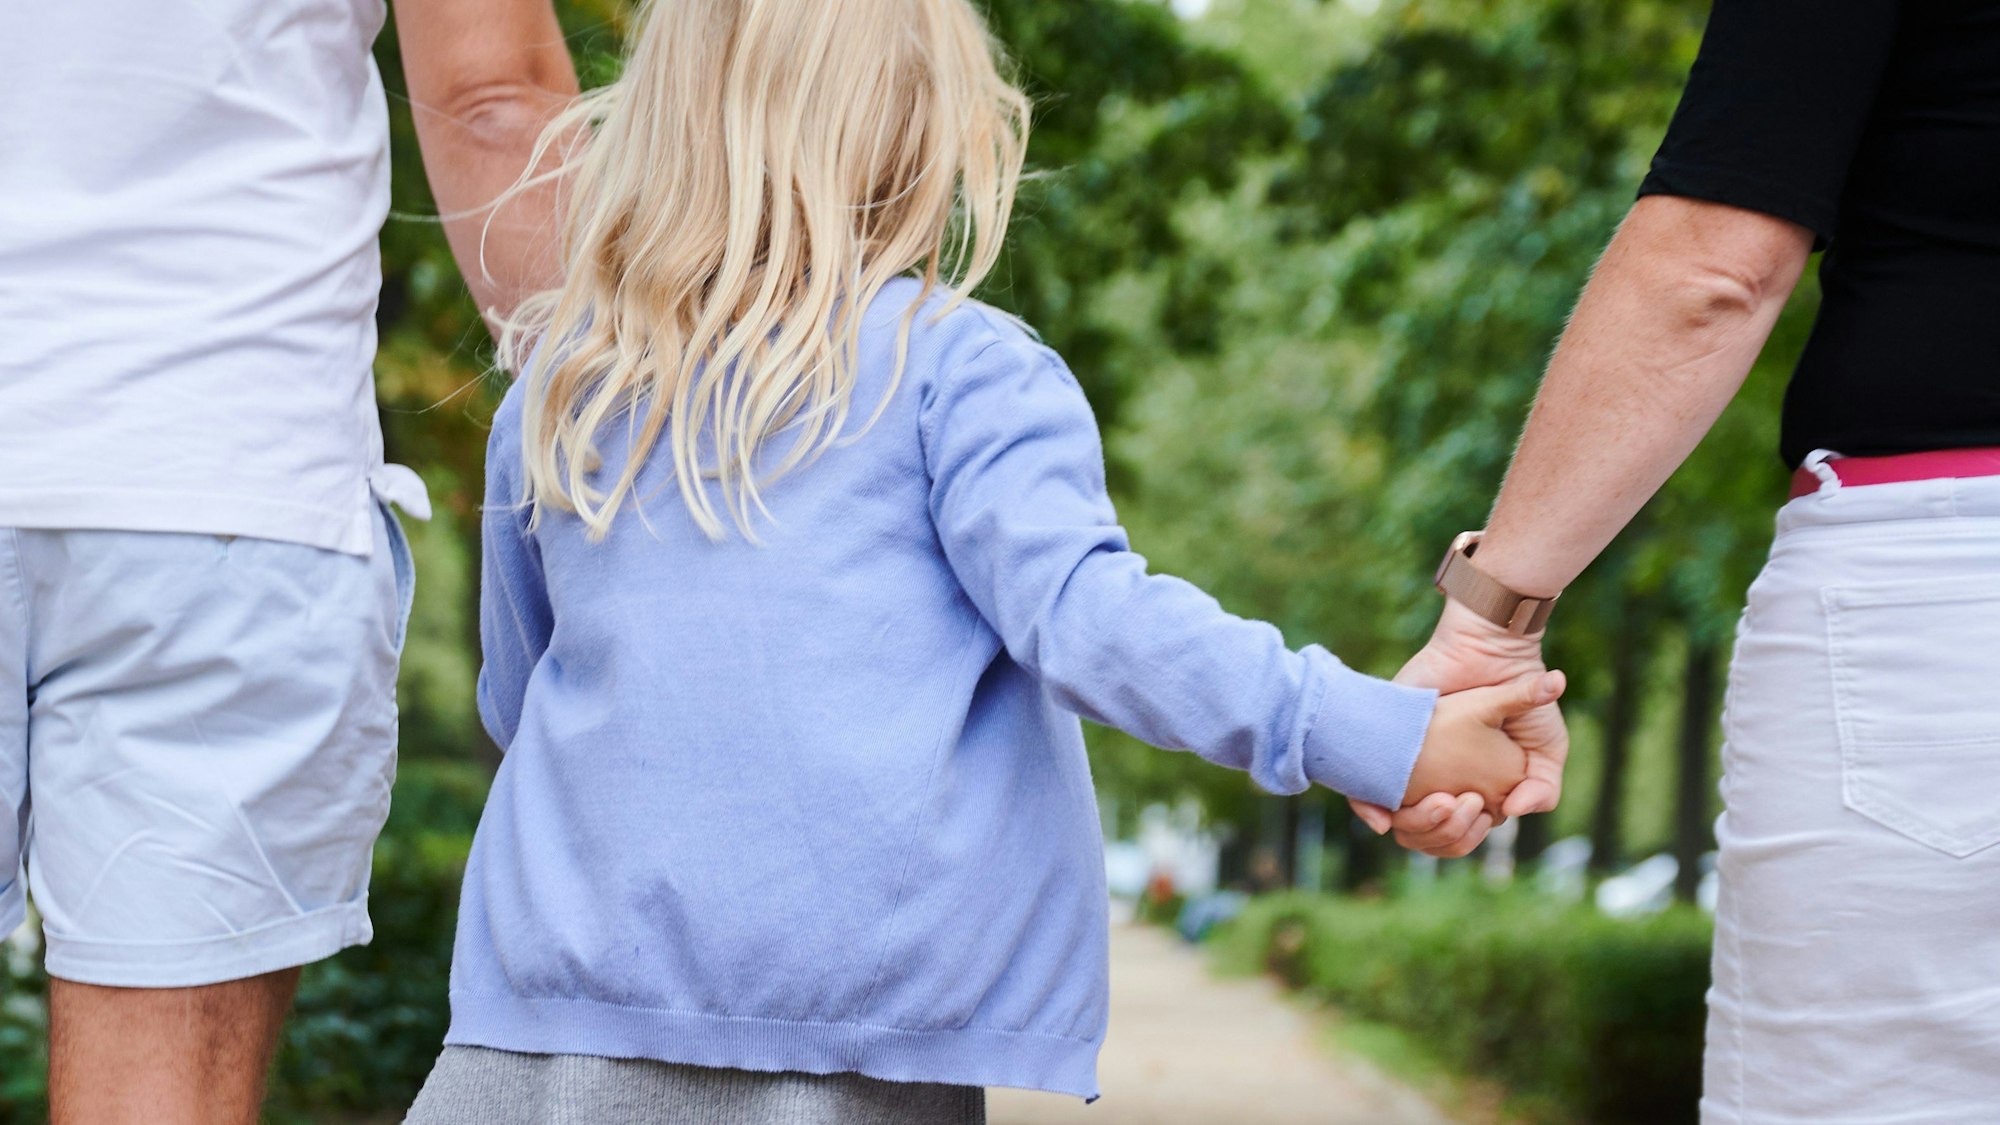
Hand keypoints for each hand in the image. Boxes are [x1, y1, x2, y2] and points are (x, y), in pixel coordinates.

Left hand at [1351, 599, 1571, 854]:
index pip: (1458, 835)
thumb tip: (1516, 811)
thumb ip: (1544, 785)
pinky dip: (1369, 811)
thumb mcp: (1547, 747)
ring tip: (1439, 799)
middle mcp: (1438, 784)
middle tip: (1454, 801)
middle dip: (1440, 832)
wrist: (1490, 652)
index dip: (1464, 835)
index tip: (1478, 812)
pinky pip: (1363, 794)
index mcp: (1472, 791)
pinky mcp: (1382, 748)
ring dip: (1416, 825)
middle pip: (1427, 836)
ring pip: (1400, 823)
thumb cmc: (1523, 699)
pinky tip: (1382, 817)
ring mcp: (1409, 769)